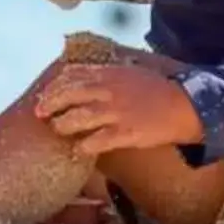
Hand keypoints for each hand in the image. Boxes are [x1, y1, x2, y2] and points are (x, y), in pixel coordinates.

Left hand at [35, 64, 203, 158]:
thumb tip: (80, 77)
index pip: (71, 75)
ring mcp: (116, 112)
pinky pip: (95, 141)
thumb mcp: (129, 73)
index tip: (44, 94)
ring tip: (59, 130)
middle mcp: (109, 91)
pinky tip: (78, 149)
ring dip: (62, 126)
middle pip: (68, 95)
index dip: (54, 86)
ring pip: (77, 118)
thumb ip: (105, 75)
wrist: (183, 106)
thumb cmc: (155, 91)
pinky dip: (82, 146)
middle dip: (49, 104)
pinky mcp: (124, 133)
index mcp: (109, 74)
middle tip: (39, 114)